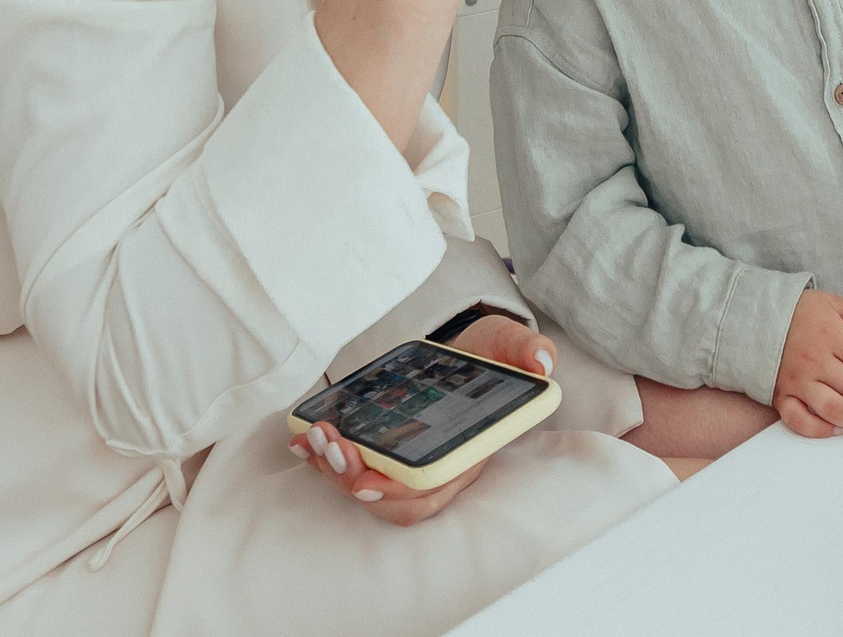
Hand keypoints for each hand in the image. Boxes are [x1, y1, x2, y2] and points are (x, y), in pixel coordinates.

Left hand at [293, 314, 557, 526]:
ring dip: (335, 470)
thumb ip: (528, 350)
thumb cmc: (490, 354)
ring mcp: (406, 458)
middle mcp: (436, 465)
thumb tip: (541, 363)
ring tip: (317, 437)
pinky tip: (301, 439)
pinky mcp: (381, 445)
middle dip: (357, 481)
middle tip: (334, 448)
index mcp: (468, 451)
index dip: (399, 492)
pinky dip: (321, 459)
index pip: (436, 487)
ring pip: (369, 487)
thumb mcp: (510, 344)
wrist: (467, 349)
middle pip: (396, 499)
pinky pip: (351, 467)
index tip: (366, 482)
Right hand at [772, 289, 842, 437]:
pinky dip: (820, 430)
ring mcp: (797, 382)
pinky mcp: (782, 397)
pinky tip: (837, 429)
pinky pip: (801, 422)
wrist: (752, 319)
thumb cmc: (796, 312)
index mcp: (829, 335)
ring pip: (835, 410)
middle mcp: (814, 361)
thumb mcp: (833, 304)